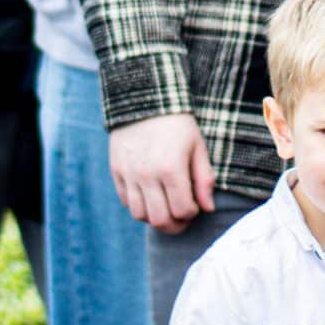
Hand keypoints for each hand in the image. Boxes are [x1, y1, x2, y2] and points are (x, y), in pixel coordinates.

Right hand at [109, 113, 214, 234]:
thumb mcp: (197, 146)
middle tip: (182, 218)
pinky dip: (139, 205)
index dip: (193, 213)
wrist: (144, 99)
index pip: (183, 210)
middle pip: (160, 220)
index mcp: (171, 169)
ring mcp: (129, 174)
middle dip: (175, 225)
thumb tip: (207, 208)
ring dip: (155, 217)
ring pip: (140, 215)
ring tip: (165, 207)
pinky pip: (126, 201)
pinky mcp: (117, 171)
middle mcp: (147, 175)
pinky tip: (150, 196)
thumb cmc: (177, 124)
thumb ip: (204, 179)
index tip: (196, 205)